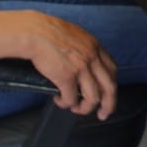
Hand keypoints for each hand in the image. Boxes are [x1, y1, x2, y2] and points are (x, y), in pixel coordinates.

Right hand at [0, 10, 117, 118]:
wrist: (34, 32)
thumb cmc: (49, 33)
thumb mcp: (76, 36)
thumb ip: (85, 49)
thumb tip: (86, 64)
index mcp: (95, 46)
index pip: (112, 71)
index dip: (111, 86)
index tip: (108, 95)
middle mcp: (92, 57)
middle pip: (110, 87)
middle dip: (108, 104)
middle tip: (102, 114)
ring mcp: (81, 68)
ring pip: (93, 98)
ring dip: (85, 108)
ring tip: (76, 108)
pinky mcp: (66, 77)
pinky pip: (71, 99)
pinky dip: (66, 104)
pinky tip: (60, 100)